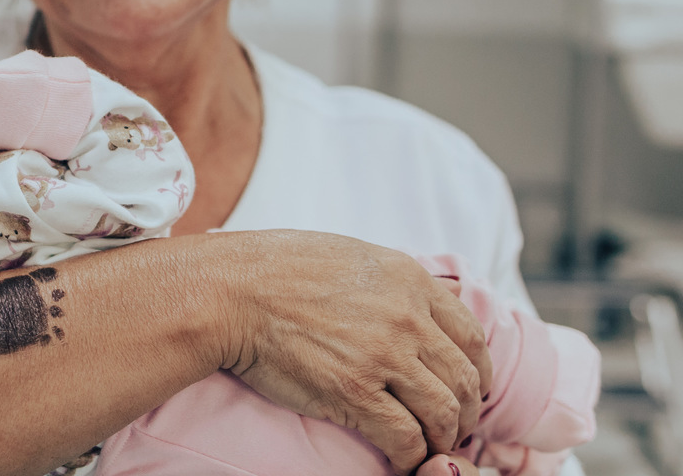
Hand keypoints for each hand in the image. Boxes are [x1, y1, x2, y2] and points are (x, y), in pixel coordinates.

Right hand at [213, 230, 492, 475]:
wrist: (232, 291)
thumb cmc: (276, 268)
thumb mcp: (351, 253)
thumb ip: (394, 278)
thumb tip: (432, 292)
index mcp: (408, 279)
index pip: (470, 335)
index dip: (478, 370)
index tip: (471, 387)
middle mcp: (406, 317)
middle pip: (464, 379)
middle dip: (467, 411)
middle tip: (456, 426)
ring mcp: (383, 356)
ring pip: (443, 413)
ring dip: (445, 438)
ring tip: (433, 447)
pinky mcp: (355, 394)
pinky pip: (406, 438)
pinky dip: (412, 455)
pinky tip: (403, 458)